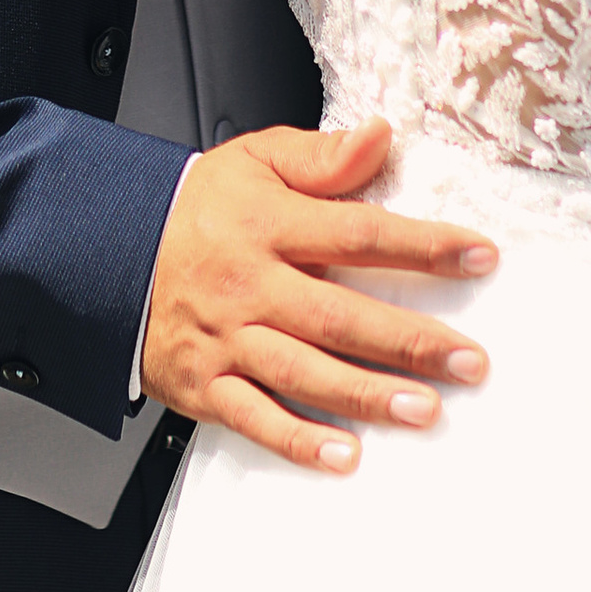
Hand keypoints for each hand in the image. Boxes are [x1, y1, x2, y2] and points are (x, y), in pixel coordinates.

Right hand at [141, 117, 495, 472]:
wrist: (112, 250)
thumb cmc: (198, 210)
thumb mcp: (255, 160)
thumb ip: (322, 156)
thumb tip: (381, 137)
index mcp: (268, 224)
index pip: (357, 232)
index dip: (422, 245)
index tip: (478, 256)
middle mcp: (250, 284)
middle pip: (338, 315)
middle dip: (408, 340)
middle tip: (468, 361)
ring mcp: (228, 338)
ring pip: (303, 371)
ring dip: (365, 394)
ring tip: (423, 410)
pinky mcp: (206, 383)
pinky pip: (255, 417)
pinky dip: (299, 440)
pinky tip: (344, 454)